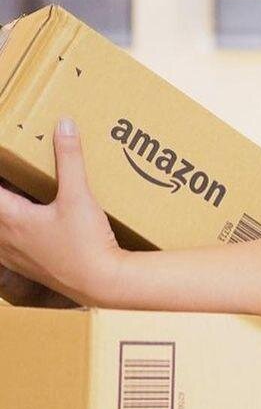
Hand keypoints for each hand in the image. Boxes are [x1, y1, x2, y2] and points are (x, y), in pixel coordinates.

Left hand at [0, 119, 124, 306]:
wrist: (102, 283)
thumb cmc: (86, 243)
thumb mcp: (79, 196)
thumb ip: (69, 159)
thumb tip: (64, 125)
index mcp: (11, 218)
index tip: (2, 164)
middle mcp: (6, 239)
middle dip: (0, 194)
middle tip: (9, 183)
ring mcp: (15, 257)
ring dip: (1, 218)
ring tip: (10, 205)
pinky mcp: (27, 269)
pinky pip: (2, 250)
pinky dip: (4, 237)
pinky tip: (18, 232)